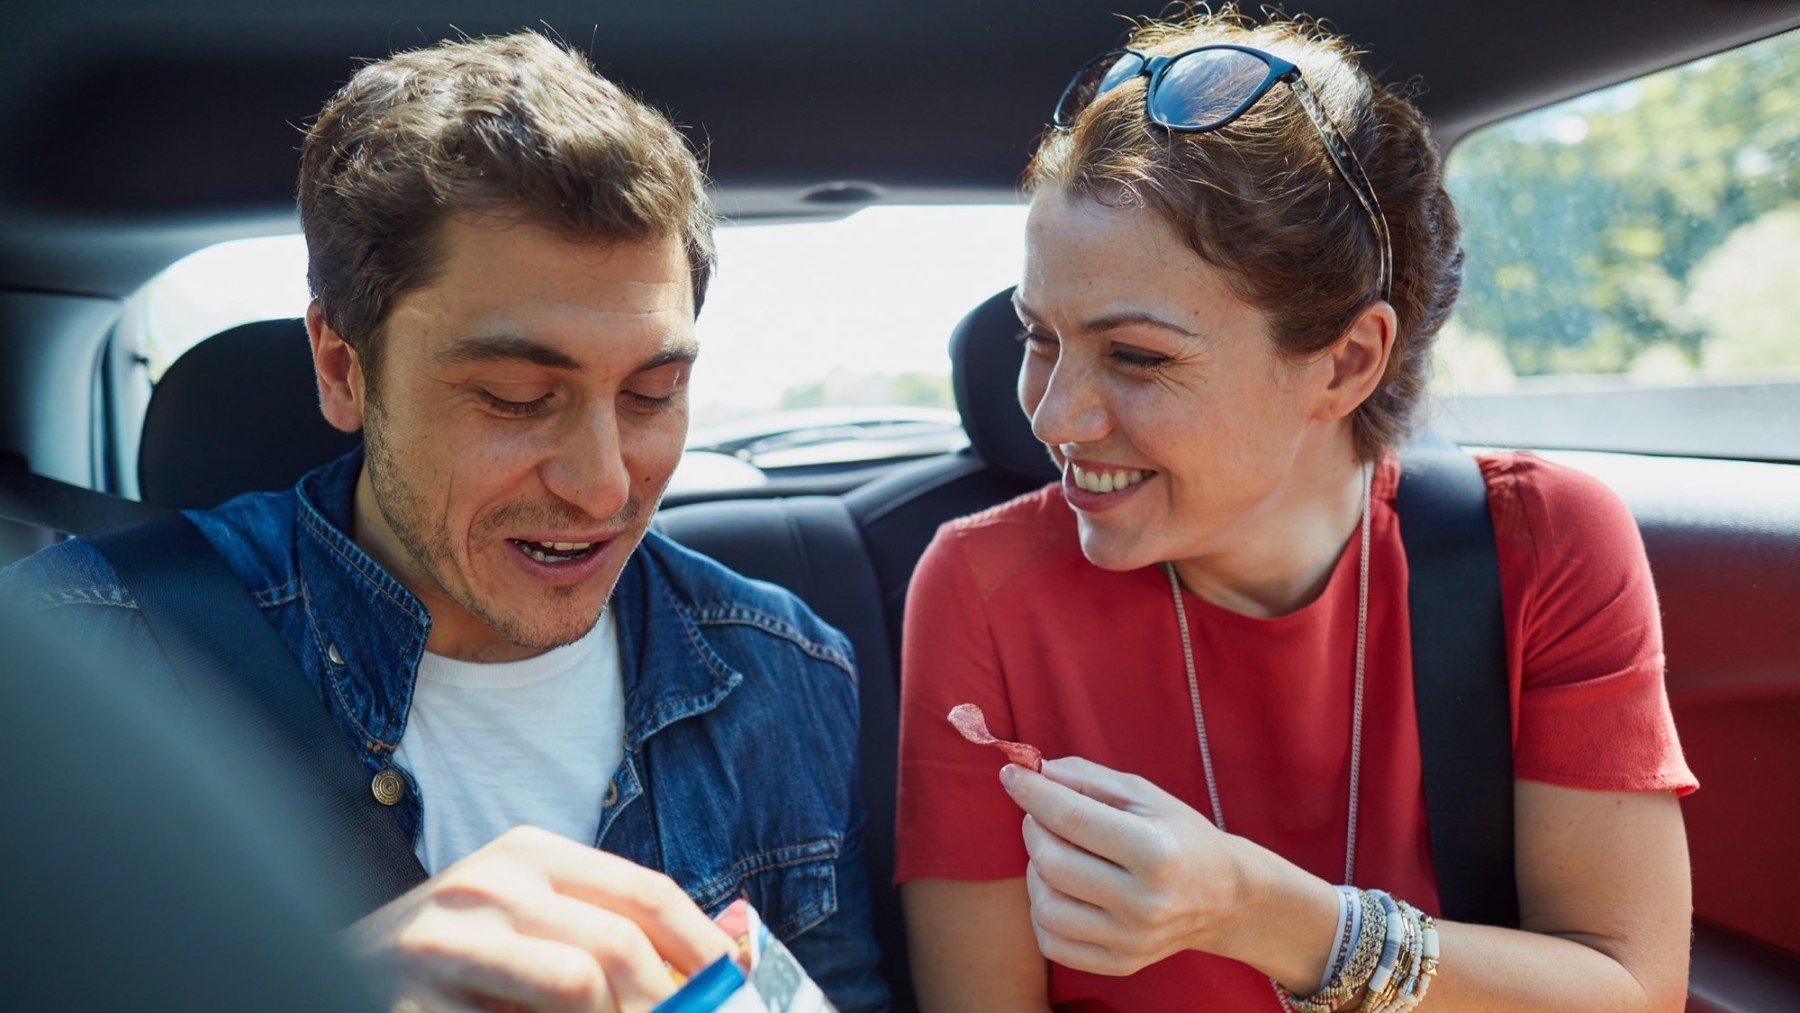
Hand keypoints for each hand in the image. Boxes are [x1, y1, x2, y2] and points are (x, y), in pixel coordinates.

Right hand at [346, 826, 734, 1012]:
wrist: (328, 974)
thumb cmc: (453, 962)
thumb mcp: (532, 923)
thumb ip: (610, 931)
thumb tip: (728, 955)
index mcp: (528, 852)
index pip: (645, 890)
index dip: (702, 944)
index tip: (740, 983)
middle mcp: (488, 882)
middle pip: (621, 944)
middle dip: (671, 1001)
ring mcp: (446, 940)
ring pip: (580, 984)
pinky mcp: (415, 998)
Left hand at [998, 756, 1255, 976]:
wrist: (1224, 897)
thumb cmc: (1179, 835)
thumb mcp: (1145, 795)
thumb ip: (1088, 779)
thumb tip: (1033, 770)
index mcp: (1157, 852)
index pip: (1073, 819)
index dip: (1033, 792)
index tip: (1011, 773)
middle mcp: (1145, 902)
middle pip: (1053, 863)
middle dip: (1034, 828)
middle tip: (1043, 815)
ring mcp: (1132, 939)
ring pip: (1045, 906)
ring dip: (1036, 871)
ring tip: (1056, 853)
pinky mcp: (1120, 963)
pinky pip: (1052, 942)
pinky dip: (1043, 910)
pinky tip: (1062, 889)